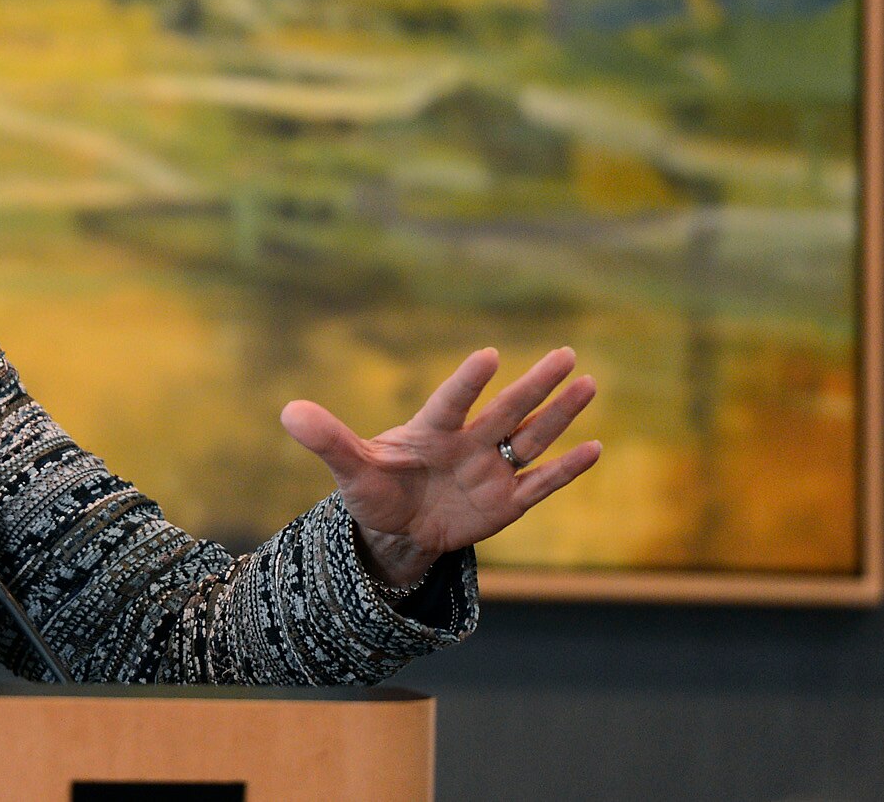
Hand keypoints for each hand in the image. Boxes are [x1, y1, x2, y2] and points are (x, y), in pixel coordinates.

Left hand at [279, 347, 600, 587]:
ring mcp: (490, 470)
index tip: (488, 355)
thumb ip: (326, 439)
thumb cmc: (373, 489)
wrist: (396, 530)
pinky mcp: (506, 502)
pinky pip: (541, 483)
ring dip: (561, 414)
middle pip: (507, 410)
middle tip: (566, 354)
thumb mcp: (349, 468)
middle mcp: (467, 443)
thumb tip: (288, 412)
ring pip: (532, 438)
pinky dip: (566, 470)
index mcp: (431, 429)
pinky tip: (596, 449)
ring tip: (590, 383)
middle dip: (536, 385)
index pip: (452, 401)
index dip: (468, 382)